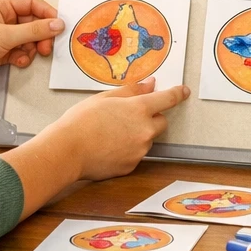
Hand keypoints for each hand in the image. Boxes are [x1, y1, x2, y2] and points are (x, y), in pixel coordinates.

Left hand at [0, 0, 63, 92]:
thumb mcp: (4, 35)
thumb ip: (34, 30)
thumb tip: (57, 24)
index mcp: (2, 6)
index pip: (32, 4)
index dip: (47, 14)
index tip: (58, 26)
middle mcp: (3, 19)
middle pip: (33, 23)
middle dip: (41, 35)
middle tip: (46, 47)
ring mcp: (2, 36)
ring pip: (28, 39)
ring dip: (32, 48)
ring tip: (27, 55)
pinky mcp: (0, 52)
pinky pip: (20, 52)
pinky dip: (23, 57)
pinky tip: (18, 62)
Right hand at [49, 79, 190, 181]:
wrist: (67, 151)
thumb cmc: (81, 121)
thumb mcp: (105, 98)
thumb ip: (131, 90)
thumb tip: (150, 84)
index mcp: (139, 109)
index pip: (167, 99)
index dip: (177, 94)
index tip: (183, 91)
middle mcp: (144, 130)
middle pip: (161, 122)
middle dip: (151, 118)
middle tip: (130, 117)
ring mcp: (139, 150)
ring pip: (146, 139)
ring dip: (137, 135)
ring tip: (111, 133)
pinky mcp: (131, 166)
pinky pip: (135, 154)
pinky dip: (127, 150)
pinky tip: (108, 147)